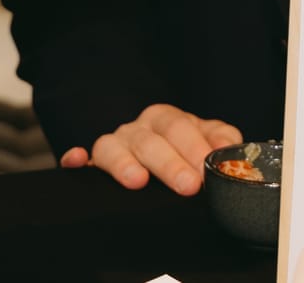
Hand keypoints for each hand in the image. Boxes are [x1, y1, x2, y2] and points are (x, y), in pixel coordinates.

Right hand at [59, 104, 241, 194]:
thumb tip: (229, 150)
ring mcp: (113, 145)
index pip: (179, 127)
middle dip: (171, 163)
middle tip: (189, 185)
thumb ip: (219, 140)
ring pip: (112, 147)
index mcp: (165, 119)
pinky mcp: (90, 164)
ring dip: (123, 163)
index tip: (207, 169)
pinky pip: (79, 157)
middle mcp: (137, 128)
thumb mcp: (203, 138)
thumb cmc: (180, 148)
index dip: (195, 147)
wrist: (151, 153)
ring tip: (138, 181)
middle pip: (150, 140)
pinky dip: (75, 159)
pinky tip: (76, 162)